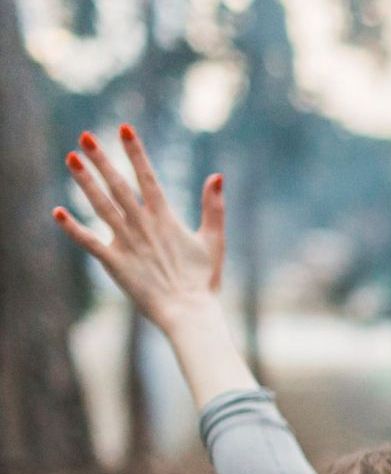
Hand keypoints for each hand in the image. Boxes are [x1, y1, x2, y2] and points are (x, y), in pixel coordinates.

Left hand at [55, 125, 226, 335]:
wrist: (189, 312)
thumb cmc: (203, 280)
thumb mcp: (214, 241)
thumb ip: (213, 208)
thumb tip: (216, 176)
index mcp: (165, 218)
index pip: (147, 176)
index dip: (134, 151)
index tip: (123, 128)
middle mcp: (142, 225)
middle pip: (118, 185)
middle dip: (101, 159)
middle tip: (85, 136)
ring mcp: (126, 242)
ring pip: (100, 205)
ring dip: (84, 182)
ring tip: (70, 159)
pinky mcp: (114, 262)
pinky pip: (88, 242)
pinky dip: (72, 227)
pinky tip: (57, 212)